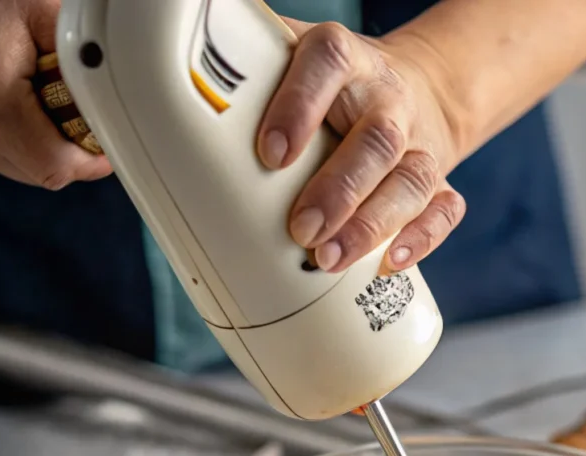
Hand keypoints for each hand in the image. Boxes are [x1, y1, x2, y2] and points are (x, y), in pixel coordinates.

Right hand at [0, 0, 109, 186]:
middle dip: (63, 143)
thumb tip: (126, 82)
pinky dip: (5, 138)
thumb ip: (83, 53)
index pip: (61, 167)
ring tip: (17, 93)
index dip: (90, 159)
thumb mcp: (34, 11)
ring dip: (33, 140)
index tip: (102, 140)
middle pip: (44, 172)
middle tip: (55, 99)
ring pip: (20, 169)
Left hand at [259, 20, 466, 274]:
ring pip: (410, 181)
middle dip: (338, 189)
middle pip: (375, 141)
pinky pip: (442, 211)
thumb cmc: (334, 92)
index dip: (300, 105)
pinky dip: (422, 238)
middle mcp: (388, 101)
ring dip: (373, 224)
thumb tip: (143, 139)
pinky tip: (390, 263)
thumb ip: (242, 87)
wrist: (416, 91)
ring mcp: (420, 144)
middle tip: (301, 230)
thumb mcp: (292, 66)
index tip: (270, 153)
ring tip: (330, 260)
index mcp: (346, 61)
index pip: (328, 65)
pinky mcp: (441, 182)